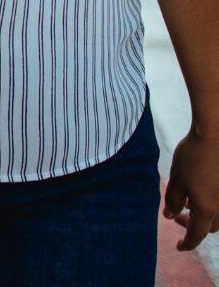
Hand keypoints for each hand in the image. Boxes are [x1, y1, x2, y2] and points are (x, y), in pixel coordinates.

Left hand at [163, 129, 218, 250]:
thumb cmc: (193, 156)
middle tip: (175, 216)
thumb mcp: (176, 178)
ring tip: (186, 203)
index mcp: (206, 209)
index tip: (179, 247)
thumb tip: (169, 216)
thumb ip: (172, 199)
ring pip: (217, 217)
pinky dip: (210, 204)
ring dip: (202, 215)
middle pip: (208, 227)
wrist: (215, 135)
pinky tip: (197, 190)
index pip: (196, 235)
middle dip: (192, 225)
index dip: (187, 243)